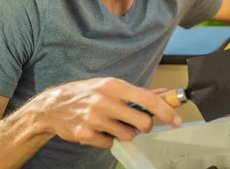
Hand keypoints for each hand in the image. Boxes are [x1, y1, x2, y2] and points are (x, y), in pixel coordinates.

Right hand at [34, 78, 181, 148]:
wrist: (53, 106)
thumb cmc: (87, 93)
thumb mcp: (111, 86)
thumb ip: (138, 92)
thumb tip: (164, 93)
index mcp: (114, 86)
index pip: (147, 99)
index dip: (165, 111)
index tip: (177, 120)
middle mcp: (105, 101)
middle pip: (141, 122)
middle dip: (145, 126)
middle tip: (139, 124)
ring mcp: (95, 119)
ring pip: (128, 135)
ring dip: (125, 132)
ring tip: (114, 123)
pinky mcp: (86, 134)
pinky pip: (110, 143)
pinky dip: (108, 138)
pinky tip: (100, 129)